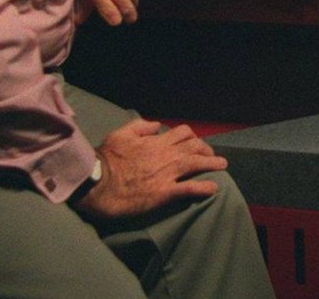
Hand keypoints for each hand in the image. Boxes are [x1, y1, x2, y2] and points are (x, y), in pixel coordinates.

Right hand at [74, 119, 227, 218]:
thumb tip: (157, 125)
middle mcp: (164, 156)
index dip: (192, 137)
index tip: (195, 143)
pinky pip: (190, 188)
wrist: (96, 183)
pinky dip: (204, 188)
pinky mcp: (164, 193)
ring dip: (212, 163)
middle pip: (194, 147)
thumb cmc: (106, 159)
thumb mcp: (120, 134)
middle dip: (206, 149)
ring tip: (222, 165)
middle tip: (212, 156)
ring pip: (196, 164)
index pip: (182, 133)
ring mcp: (166, 174)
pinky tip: (213, 189)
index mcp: (155, 142)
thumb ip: (140, 126)